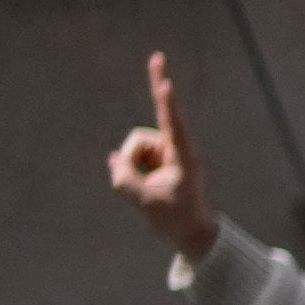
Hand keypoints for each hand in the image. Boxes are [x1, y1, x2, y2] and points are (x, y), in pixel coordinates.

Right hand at [104, 49, 214, 263]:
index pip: (173, 124)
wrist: (190, 233)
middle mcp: (175, 148)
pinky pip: (133, 158)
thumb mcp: (145, 201)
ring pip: (134, 147)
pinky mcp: (158, 158)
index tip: (166, 84)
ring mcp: (166, 152)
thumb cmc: (175, 218)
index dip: (167, 103)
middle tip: (156, 72)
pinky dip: (132, 170)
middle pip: (145, 131)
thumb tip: (114, 159)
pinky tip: (146, 185)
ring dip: (131, 166)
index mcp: (183, 157)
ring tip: (148, 189)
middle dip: (144, 118)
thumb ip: (124, 179)